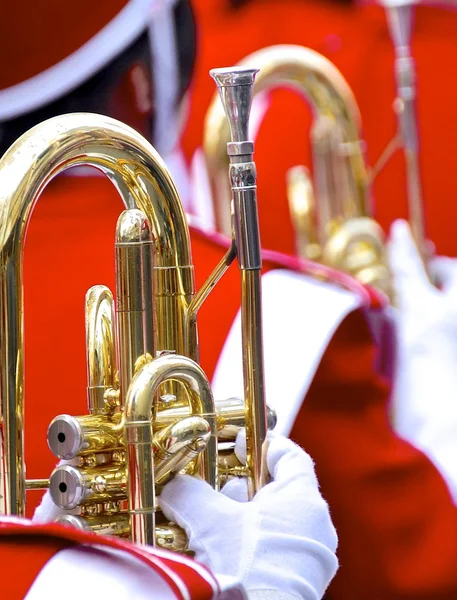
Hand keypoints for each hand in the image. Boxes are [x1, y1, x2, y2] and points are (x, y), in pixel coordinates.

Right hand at [160, 432, 337, 599]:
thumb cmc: (248, 568)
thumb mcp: (212, 521)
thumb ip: (191, 494)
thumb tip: (175, 487)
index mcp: (304, 500)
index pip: (290, 457)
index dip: (263, 444)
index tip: (239, 441)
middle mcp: (314, 527)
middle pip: (274, 491)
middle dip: (238, 486)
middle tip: (209, 485)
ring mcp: (308, 557)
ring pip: (269, 522)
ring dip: (237, 518)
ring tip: (204, 519)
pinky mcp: (296, 580)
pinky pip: (270, 549)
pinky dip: (244, 543)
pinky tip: (215, 549)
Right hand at [387, 219, 456, 500]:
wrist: (453, 446)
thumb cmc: (421, 414)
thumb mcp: (393, 365)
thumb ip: (391, 333)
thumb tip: (388, 314)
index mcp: (424, 318)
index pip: (408, 269)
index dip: (401, 247)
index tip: (398, 230)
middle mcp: (453, 316)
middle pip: (450, 272)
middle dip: (439, 267)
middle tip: (431, 270)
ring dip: (450, 292)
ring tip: (444, 303)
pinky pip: (456, 322)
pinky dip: (450, 321)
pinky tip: (446, 339)